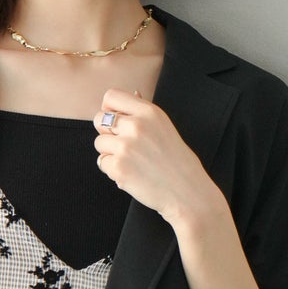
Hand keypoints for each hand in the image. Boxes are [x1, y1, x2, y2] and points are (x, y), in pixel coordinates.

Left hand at [91, 87, 223, 232]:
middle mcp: (137, 125)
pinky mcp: (119, 167)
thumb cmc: (179, 163)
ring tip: (131, 162)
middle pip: (99, 119)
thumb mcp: (165, 128)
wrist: (188, 193)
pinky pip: (102, 163)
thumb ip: (144, 115)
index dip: (108, 109)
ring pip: (99, 143)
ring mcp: (126, 146)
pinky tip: (131, 174)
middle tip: (123, 146)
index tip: (114, 121)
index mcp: (149, 112)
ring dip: (110, 153)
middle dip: (106, 132)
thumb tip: (132, 94)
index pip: (111, 96)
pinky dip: (113, 170)